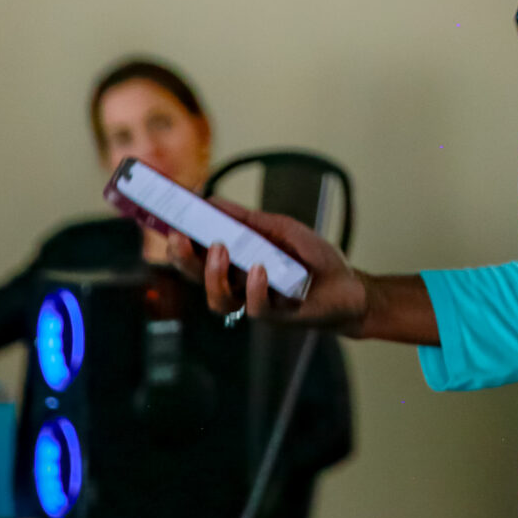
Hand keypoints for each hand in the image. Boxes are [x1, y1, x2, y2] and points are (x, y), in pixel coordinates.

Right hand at [170, 197, 369, 330]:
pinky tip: (259, 270)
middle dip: (182, 258)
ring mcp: (255, 302)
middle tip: (179, 237)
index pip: (197, 256)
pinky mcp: (278, 317)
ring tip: (220, 248)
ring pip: (219, 300)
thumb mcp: (281, 229)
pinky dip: (255, 289)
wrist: (350, 288)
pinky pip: (256, 309)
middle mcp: (238, 285)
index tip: (166, 222)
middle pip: (198, 278)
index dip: (178, 243)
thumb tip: (209, 200)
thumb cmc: (315, 258)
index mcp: (235, 263)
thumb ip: (247, 219)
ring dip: (213, 274)